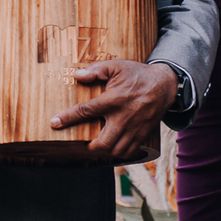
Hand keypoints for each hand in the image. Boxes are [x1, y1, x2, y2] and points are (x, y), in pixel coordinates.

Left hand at [49, 60, 175, 159]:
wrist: (165, 85)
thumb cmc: (138, 74)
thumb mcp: (117, 66)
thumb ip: (96, 70)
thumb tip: (77, 76)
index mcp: (114, 100)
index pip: (86, 111)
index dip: (68, 118)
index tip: (54, 123)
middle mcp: (123, 117)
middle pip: (103, 143)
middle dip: (89, 146)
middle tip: (83, 142)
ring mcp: (134, 128)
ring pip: (116, 151)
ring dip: (104, 151)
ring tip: (98, 145)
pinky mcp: (143, 134)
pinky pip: (129, 152)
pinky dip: (118, 154)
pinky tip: (113, 146)